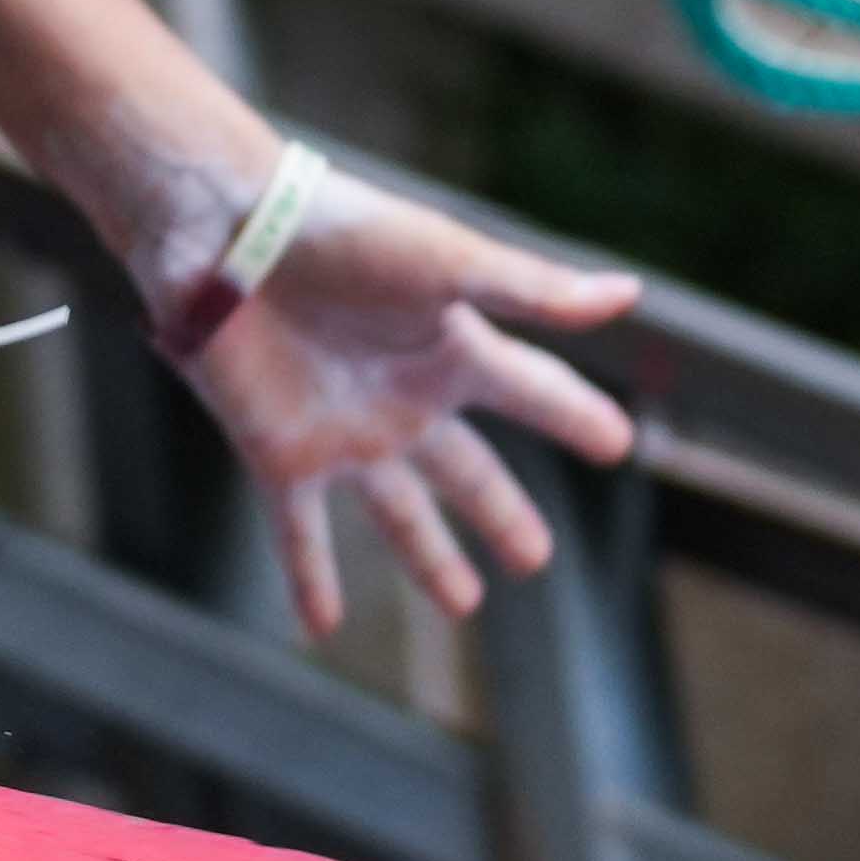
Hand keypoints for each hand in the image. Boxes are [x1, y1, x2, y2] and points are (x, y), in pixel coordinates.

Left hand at [155, 170, 645, 635]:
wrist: (230, 233)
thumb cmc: (344, 232)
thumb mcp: (450, 262)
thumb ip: (534, 292)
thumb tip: (629, 295)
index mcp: (450, 349)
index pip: (532, 392)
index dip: (575, 417)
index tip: (618, 444)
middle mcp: (403, 400)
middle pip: (468, 471)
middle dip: (502, 514)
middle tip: (537, 557)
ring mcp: (344, 435)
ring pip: (400, 514)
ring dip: (431, 560)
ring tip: (464, 605)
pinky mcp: (283, 456)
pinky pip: (301, 535)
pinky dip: (312, 583)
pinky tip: (323, 628)